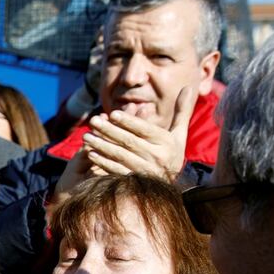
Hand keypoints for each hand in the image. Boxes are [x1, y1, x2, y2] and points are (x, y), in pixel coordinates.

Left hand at [82, 85, 196, 182]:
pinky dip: (102, 163)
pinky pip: (116, 171)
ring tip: (85, 136)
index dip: (129, 122)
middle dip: (109, 131)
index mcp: (167, 143)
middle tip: (92, 121)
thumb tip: (188, 87)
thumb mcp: (179, 134)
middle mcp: (158, 158)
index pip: (145, 130)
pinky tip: (90, 154)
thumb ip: (182, 112)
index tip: (112, 114)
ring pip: (120, 156)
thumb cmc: (171, 154)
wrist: (169, 186)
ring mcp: (145, 172)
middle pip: (129, 142)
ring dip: (101, 146)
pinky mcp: (134, 182)